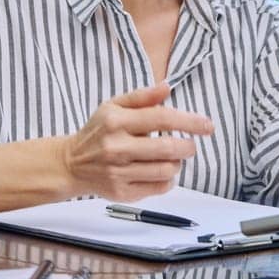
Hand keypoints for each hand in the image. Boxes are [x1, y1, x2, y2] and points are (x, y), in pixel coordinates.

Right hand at [59, 82, 213, 200]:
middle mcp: (116, 147)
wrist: (71, 164)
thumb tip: (167, 86)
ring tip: (171, 158)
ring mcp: (118, 172)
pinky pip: (158, 187)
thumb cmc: (98, 132)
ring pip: (165, 170)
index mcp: (116, 121)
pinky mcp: (121, 192)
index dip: (189, 121)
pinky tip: (161, 171)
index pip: (161, 118)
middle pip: (166, 148)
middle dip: (187, 146)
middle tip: (189, 145)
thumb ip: (142, 97)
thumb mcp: (113, 106)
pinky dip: (168, 180)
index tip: (207, 125)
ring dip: (177, 163)